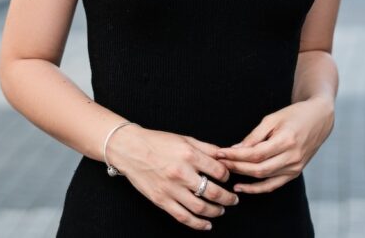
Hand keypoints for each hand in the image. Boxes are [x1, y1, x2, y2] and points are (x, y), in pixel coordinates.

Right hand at [107, 125, 240, 230]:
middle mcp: (181, 173)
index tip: (228, 178)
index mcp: (189, 155)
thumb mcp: (185, 138)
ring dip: (216, 212)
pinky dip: (198, 224)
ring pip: (200, 208)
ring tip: (222, 210)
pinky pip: (183, 217)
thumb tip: (226, 156)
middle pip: (214, 192)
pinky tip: (207, 225)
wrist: (130, 149)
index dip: (228, 176)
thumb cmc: (157, 142)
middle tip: (234, 199)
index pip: (219, 171)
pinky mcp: (161, 200)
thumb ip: (207, 148)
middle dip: (228, 198)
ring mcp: (171, 189)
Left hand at [214, 97, 334, 193]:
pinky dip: (257, 189)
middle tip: (219, 163)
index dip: (235, 156)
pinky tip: (242, 187)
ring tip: (226, 173)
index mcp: (286, 140)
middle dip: (236, 167)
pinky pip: (273, 185)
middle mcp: (292, 157)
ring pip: (264, 178)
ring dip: (243, 177)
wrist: (319, 119)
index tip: (220, 153)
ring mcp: (295, 167)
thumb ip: (254, 136)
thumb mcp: (272, 119)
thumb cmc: (294, 115)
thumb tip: (235, 149)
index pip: (255, 154)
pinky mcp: (295, 173)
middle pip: (258, 168)